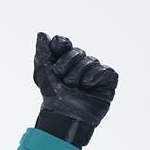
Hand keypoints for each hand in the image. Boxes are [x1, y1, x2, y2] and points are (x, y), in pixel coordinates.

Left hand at [33, 33, 118, 147]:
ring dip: (79, 75)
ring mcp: (95, 73)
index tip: (56, 52)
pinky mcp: (107, 82)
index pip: (63, 43)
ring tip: (75, 88)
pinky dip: (95, 77)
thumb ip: (42, 53)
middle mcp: (80, 65)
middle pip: (77, 52)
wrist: (63, 116)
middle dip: (67, 65)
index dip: (60, 46)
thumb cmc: (52, 97)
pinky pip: (106, 71)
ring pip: (91, 61)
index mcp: (64, 62)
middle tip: (64, 80)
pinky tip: (88, 86)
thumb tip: (42, 34)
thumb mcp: (43, 74)